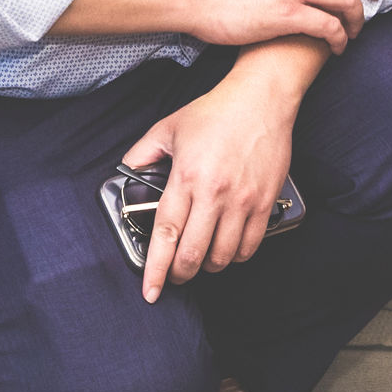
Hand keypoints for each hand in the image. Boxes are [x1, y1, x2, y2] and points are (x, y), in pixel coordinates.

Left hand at [121, 68, 299, 300]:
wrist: (261, 100)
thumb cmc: (215, 112)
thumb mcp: (168, 127)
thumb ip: (143, 153)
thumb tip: (127, 170)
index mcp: (186, 178)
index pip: (166, 235)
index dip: (156, 269)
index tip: (150, 291)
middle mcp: (214, 194)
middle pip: (193, 254)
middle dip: (180, 274)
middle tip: (175, 275)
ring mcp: (242, 201)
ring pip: (223, 257)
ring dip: (208, 266)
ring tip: (201, 258)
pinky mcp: (264, 203)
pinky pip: (249, 247)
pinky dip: (236, 256)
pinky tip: (227, 248)